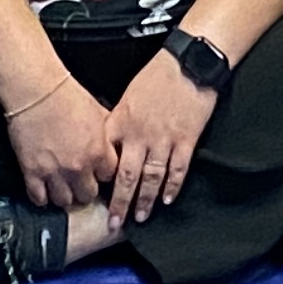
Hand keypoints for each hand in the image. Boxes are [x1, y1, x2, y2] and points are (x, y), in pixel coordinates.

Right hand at [0, 67, 115, 211]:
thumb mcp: (98, 112)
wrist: (37, 90)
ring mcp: (55, 172)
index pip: (108, 178)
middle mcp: (79, 166)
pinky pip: (39, 198)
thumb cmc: (67, 96)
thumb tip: (114, 144)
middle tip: (79, 182)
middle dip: (85, 189)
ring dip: (64, 195)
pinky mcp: (32, 172)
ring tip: (61, 187)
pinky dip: (41, 197)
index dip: (102, 174)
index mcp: (98, 152)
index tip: (96, 172)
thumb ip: (107, 134)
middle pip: (88, 195)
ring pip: (64, 201)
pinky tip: (43, 190)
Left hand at [106, 53, 219, 228]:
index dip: (98, 178)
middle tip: (113, 222)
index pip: (105, 156)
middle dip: (119, 202)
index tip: (93, 195)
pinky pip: (178, 169)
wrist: (189, 61)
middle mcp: (140, 135)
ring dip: (145, 200)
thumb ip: (118, 119)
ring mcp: (164, 139)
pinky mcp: (186, 140)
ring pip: (151, 177)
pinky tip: (168, 200)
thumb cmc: (158, 73)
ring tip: (140, 217)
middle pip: (125, 176)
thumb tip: (108, 140)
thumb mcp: (128, 93)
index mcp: (122, 121)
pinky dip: (172, 186)